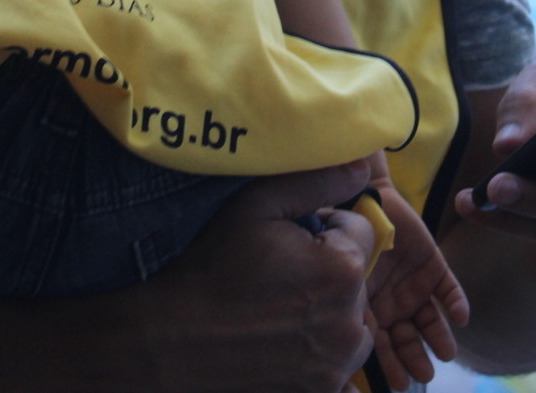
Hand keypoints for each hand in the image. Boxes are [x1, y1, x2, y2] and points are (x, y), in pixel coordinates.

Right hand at [138, 163, 379, 392]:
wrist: (173, 344)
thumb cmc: (213, 270)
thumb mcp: (256, 207)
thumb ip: (316, 181)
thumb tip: (362, 166)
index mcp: (342, 270)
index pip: (362, 232)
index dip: (327, 229)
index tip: (290, 241)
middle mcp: (351, 323)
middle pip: (358, 281)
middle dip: (327, 273)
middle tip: (278, 279)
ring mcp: (337, 367)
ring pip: (352, 326)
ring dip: (328, 316)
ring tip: (278, 315)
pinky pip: (339, 369)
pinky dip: (318, 357)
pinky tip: (281, 348)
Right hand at [364, 182, 469, 388]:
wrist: (362, 198)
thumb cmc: (344, 236)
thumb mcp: (341, 274)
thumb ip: (347, 304)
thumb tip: (350, 340)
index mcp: (369, 308)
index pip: (380, 344)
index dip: (389, 364)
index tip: (398, 384)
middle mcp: (393, 303)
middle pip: (407, 337)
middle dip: (415, 357)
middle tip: (424, 374)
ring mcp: (415, 286)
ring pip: (431, 320)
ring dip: (439, 337)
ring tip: (447, 353)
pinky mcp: (434, 266)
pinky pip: (449, 289)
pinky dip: (456, 303)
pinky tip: (460, 318)